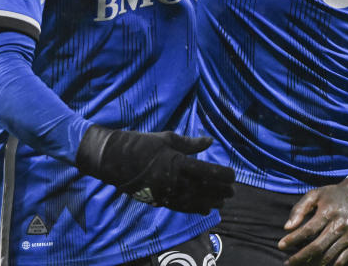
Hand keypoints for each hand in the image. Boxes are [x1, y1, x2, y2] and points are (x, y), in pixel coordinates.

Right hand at [76, 125, 234, 213]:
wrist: (114, 159)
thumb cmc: (141, 144)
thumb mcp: (167, 138)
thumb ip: (190, 143)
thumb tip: (210, 142)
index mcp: (177, 163)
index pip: (207, 172)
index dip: (222, 175)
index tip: (232, 175)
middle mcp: (174, 181)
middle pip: (204, 189)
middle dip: (220, 190)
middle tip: (232, 191)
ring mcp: (166, 192)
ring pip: (194, 201)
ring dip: (210, 202)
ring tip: (222, 202)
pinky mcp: (158, 199)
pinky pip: (180, 207)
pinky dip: (194, 209)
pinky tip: (205, 210)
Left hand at [278, 178, 347, 265]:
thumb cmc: (333, 195)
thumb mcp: (315, 194)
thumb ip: (300, 209)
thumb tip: (287, 227)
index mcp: (328, 212)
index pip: (307, 230)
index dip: (293, 240)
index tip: (281, 246)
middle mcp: (339, 225)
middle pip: (317, 247)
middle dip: (300, 257)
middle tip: (288, 262)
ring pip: (328, 256)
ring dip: (313, 263)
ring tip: (301, 265)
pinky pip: (343, 259)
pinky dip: (331, 265)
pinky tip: (319, 265)